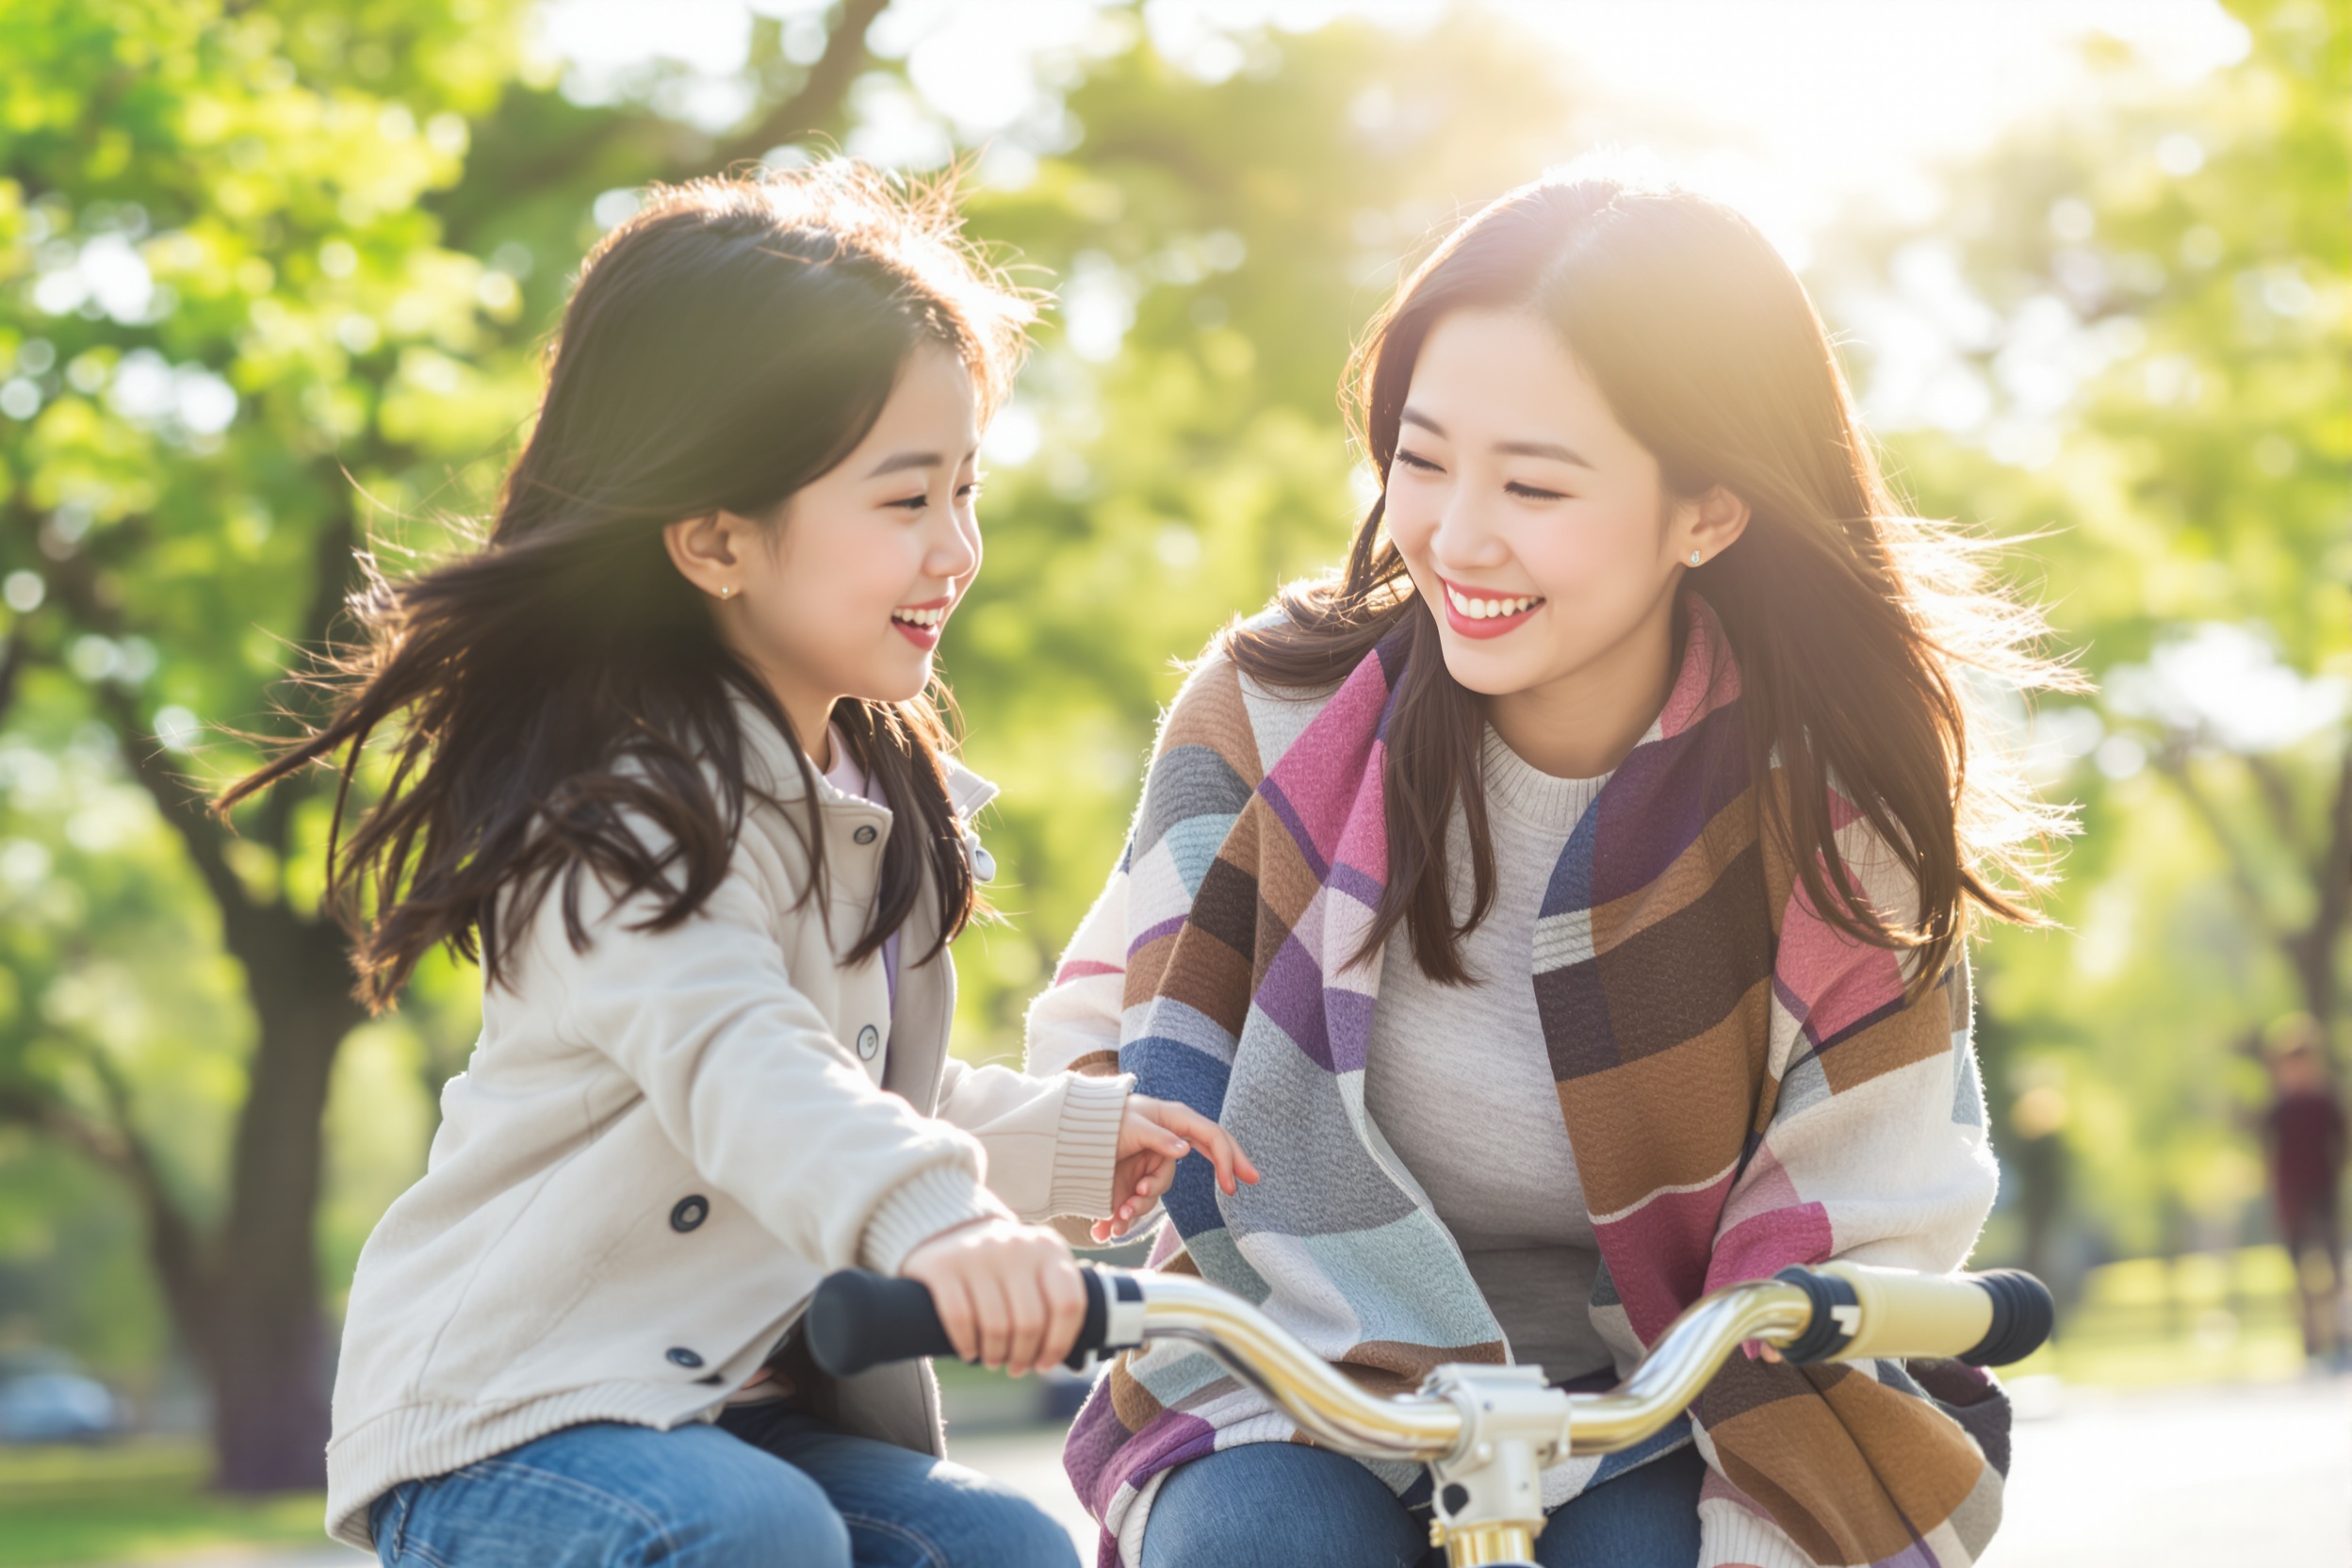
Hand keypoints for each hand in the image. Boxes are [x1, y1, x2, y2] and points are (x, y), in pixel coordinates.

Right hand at [900, 1218, 1085, 1376]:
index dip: (1059, 1343)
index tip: (1046, 1363)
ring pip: (996, 1326)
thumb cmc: (1006, 1266)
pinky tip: (969, 1351)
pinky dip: (967, 1344)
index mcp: (1049, 1249)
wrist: (952, 1230)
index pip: (1068, 1304)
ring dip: (996, 1355)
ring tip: (994, 1360)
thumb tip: (1076, 1359)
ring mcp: (978, 1254)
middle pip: (1030, 1322)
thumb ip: (1055, 1299)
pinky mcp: (942, 1266)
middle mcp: (1016, 1247)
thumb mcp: (1038, 1268)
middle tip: (1016, 1367)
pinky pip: (960, 1319)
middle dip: (1024, 1355)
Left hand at [1091, 1094, 1259, 1243]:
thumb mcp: (1130, 1125)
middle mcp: (1166, 1142)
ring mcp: (1150, 1163)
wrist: (1067, 1138)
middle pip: (1203, 1158)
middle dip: (1216, 1174)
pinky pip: (1137, 1205)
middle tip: (1236, 1189)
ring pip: (1158, 1192)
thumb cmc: (1100, 1120)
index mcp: (1172, 1120)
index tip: (1233, 1184)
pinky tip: (1102, 1228)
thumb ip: (1158, 1137)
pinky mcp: (1133, 1183)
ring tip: (1117, 1214)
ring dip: (1138, 1208)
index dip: (1228, 1158)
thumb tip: (1186, 1148)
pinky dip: (1120, 1218)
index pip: (1211, 1135)